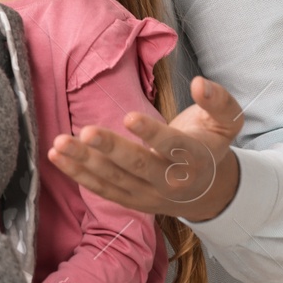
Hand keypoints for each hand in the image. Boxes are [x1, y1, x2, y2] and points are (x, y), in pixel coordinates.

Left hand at [47, 76, 243, 221]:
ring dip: (84, 161)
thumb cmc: (209, 146)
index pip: (172, 146)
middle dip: (111, 149)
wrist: (209, 192)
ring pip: (114, 178)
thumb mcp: (226, 122)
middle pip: (138, 165)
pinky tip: (56, 156)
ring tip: (60, 143)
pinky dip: (77, 174)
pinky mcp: (129, 199)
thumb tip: (199, 83)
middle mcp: (170, 181)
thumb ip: (218, 100)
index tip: (129, 117)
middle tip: (86, 132)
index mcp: (194, 159)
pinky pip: (100, 188)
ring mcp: (147, 194)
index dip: (151, 132)